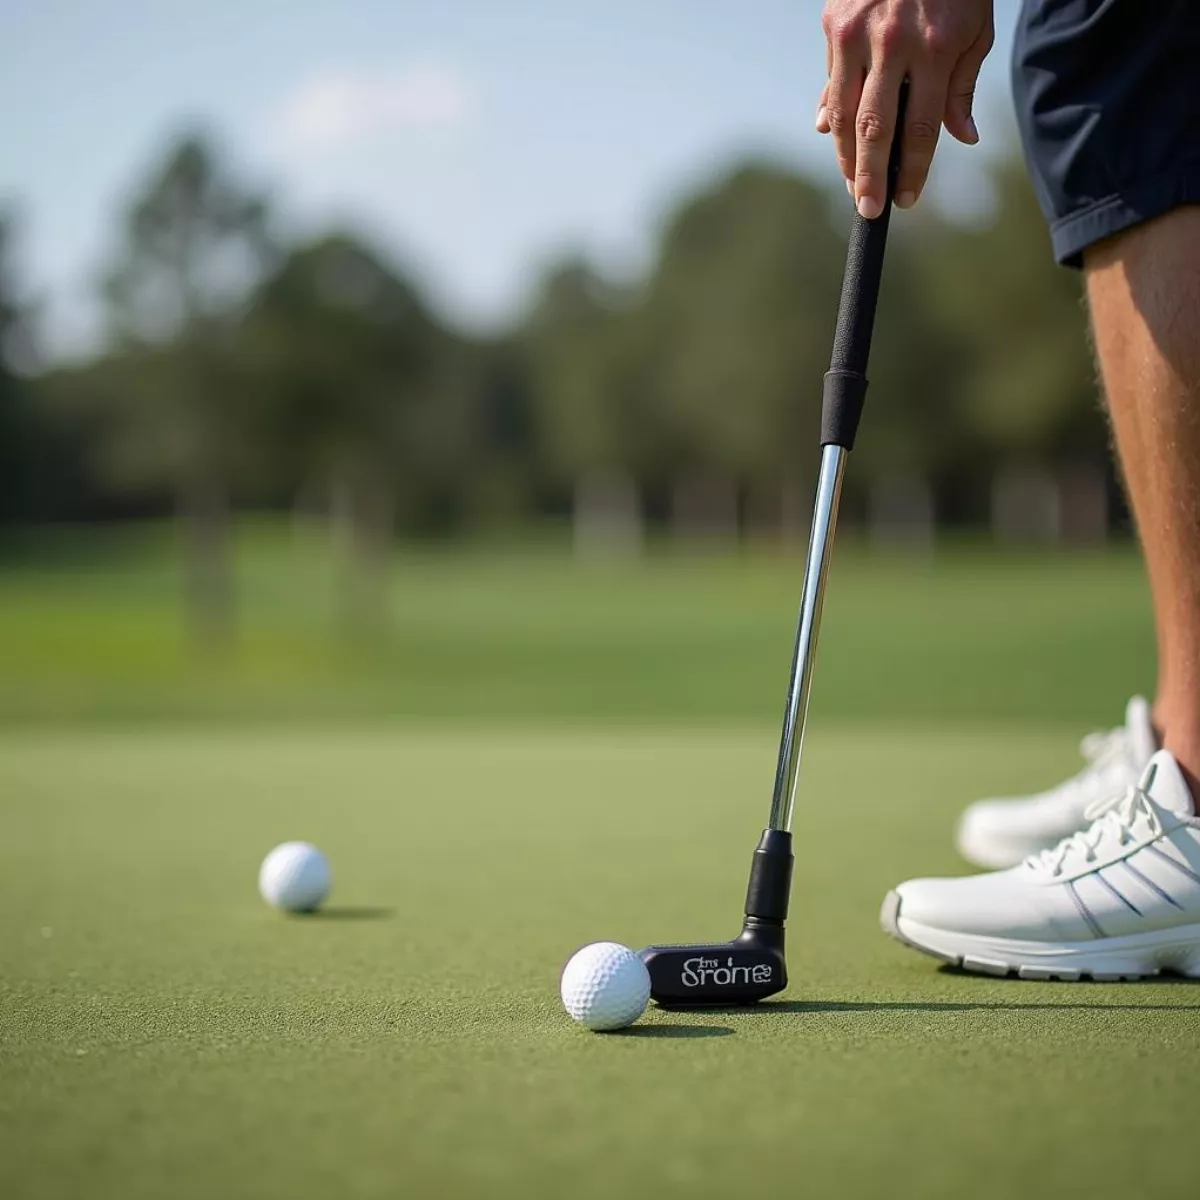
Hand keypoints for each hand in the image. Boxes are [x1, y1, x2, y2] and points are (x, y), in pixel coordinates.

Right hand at [816, 0, 993, 217]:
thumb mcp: (974, 29)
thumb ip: (963, 86)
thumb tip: (961, 139)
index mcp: (934, 49)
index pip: (919, 129)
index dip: (912, 171)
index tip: (906, 199)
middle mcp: (891, 43)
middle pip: (873, 130)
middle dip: (868, 178)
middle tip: (868, 210)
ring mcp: (856, 33)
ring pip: (841, 114)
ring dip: (843, 156)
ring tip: (850, 183)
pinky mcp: (833, 23)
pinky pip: (831, 82)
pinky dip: (831, 114)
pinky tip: (834, 140)